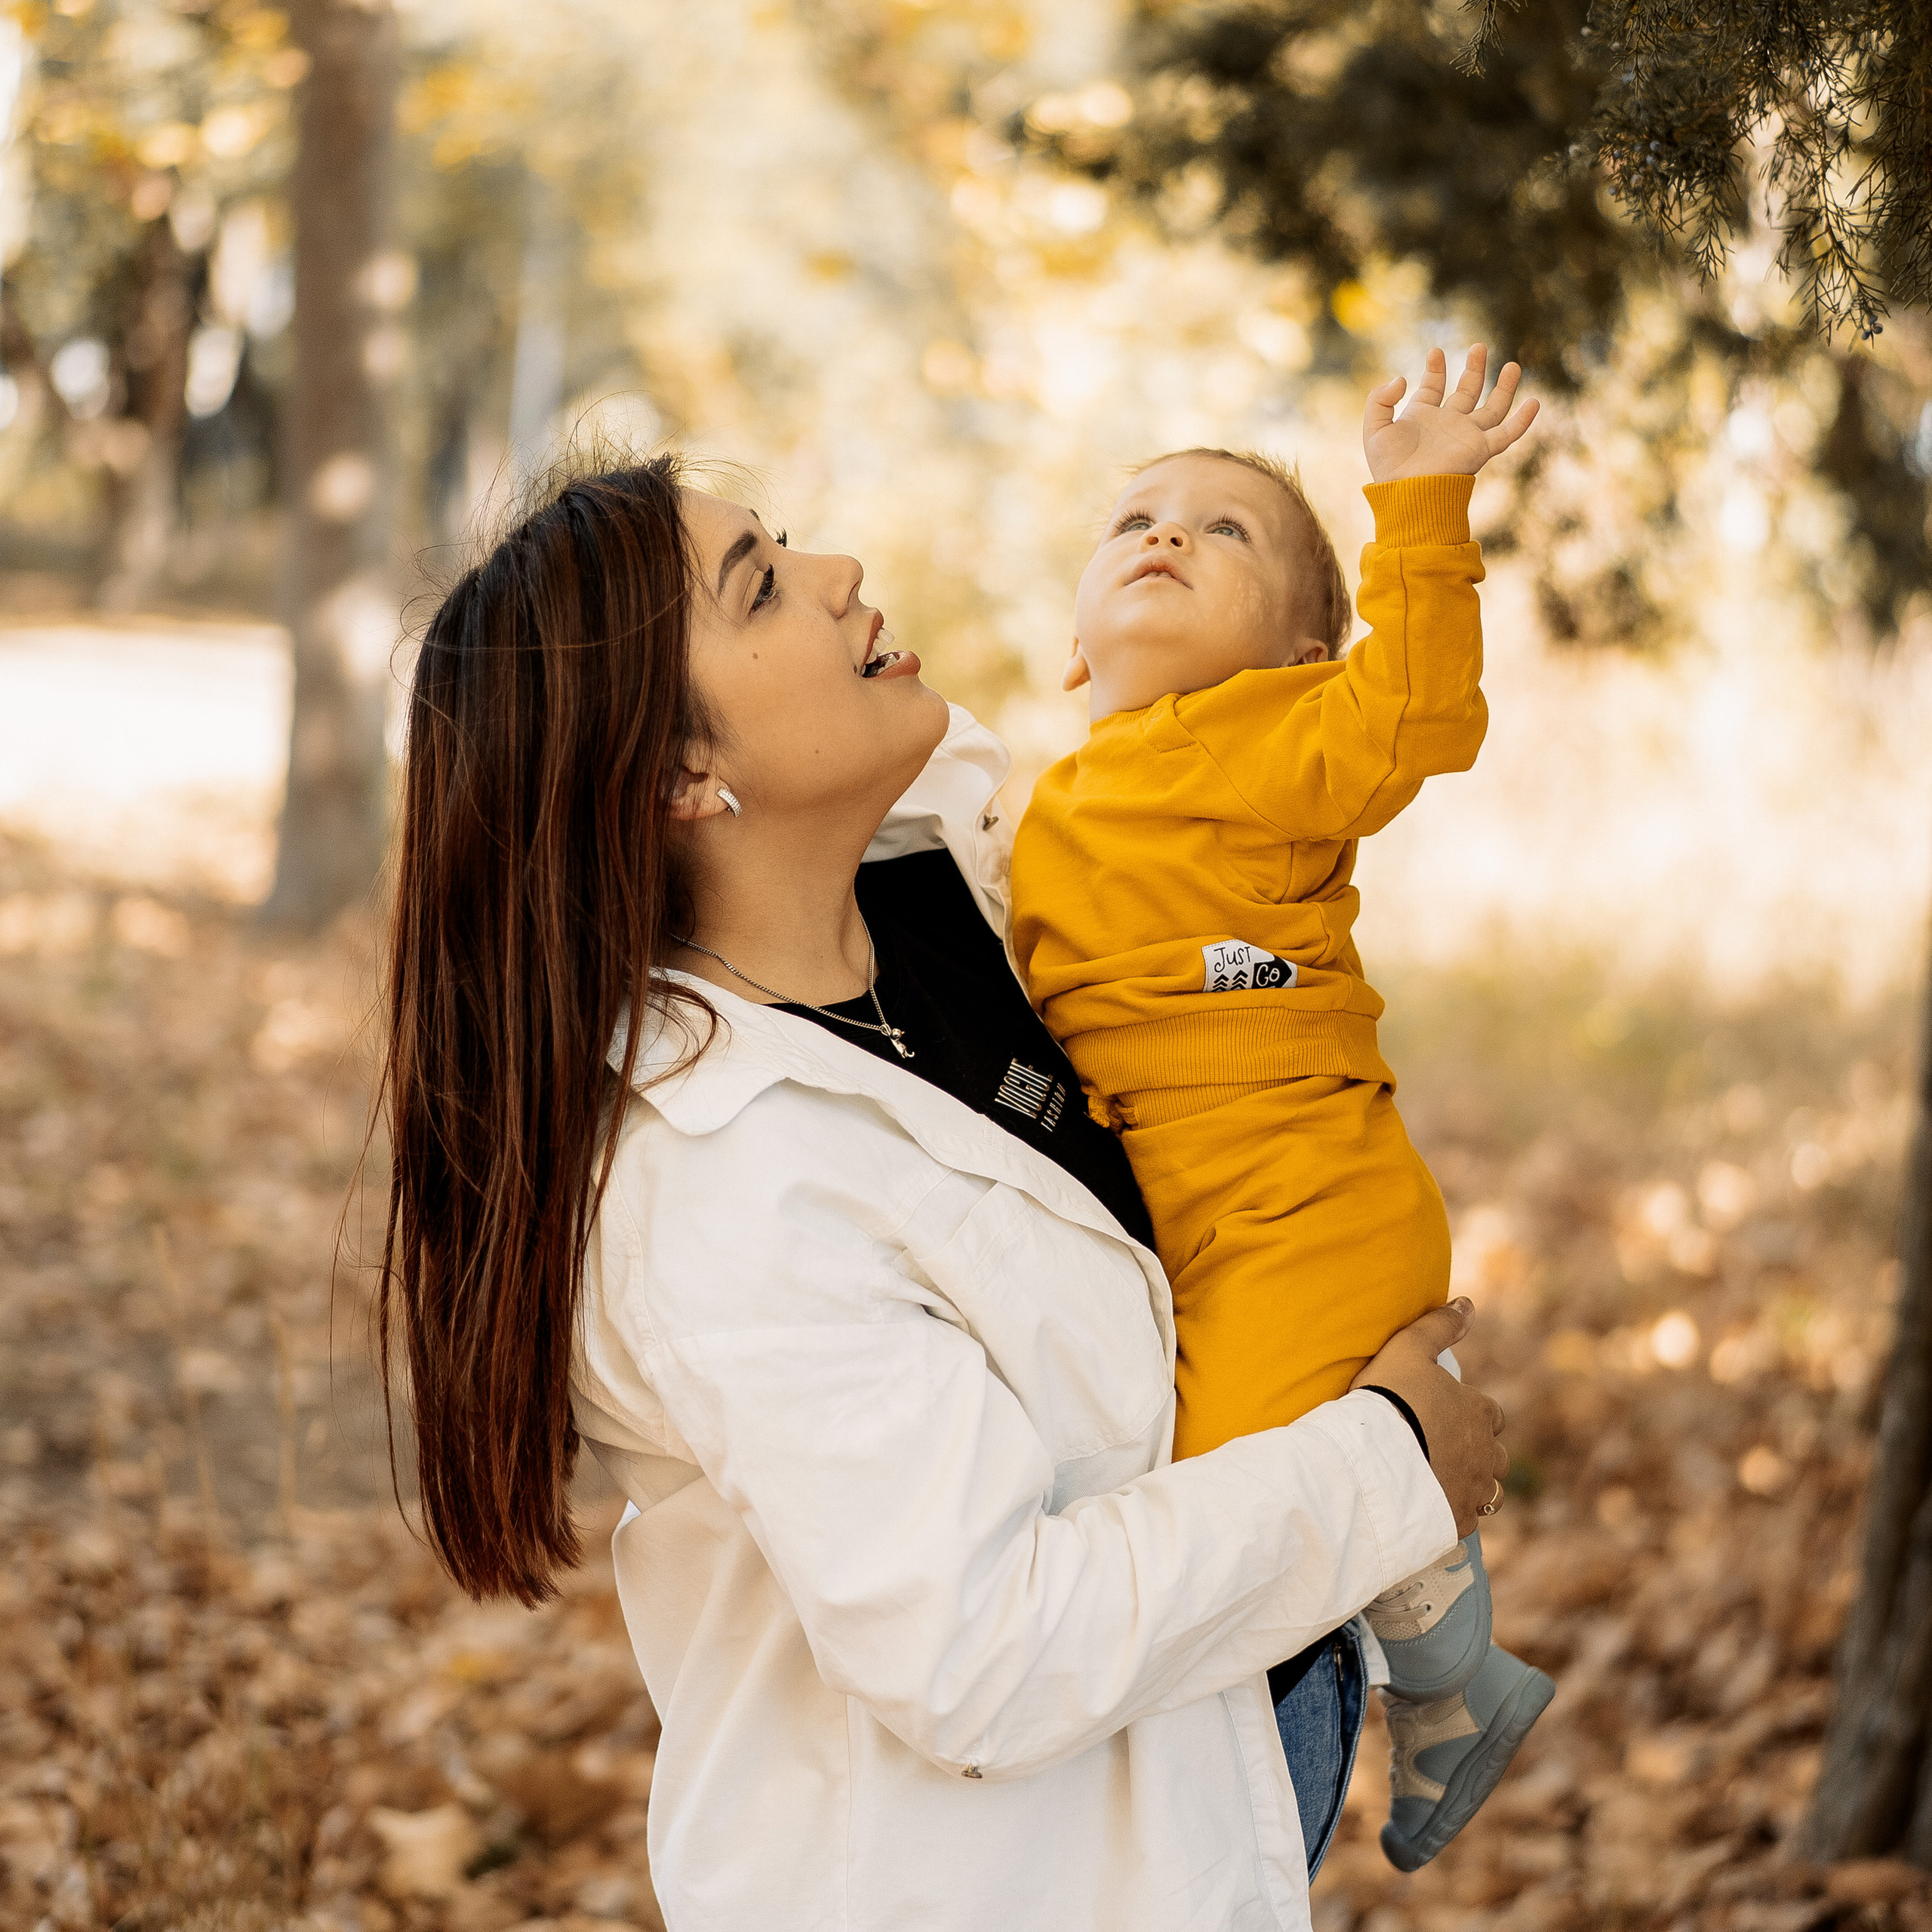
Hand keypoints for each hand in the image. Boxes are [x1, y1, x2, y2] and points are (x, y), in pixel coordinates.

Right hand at [1351, 1298, 1507, 1536]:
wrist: (1375, 1460)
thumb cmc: (1391, 1400)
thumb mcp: (1408, 1349)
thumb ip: (1439, 1326)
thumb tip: (1466, 1303)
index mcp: (1479, 1414)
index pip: (1491, 1415)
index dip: (1474, 1414)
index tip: (1449, 1415)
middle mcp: (1486, 1455)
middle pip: (1497, 1458)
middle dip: (1479, 1454)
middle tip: (1444, 1451)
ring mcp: (1474, 1491)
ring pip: (1487, 1492)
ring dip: (1471, 1485)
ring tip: (1439, 1482)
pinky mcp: (1458, 1522)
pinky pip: (1464, 1521)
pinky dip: (1451, 1513)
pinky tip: (1429, 1508)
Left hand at [1363, 345, 1538, 483]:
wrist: (1406, 492)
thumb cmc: (1388, 466)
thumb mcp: (1374, 428)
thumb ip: (1380, 399)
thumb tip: (1401, 378)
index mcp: (1422, 417)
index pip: (1433, 387)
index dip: (1436, 369)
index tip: (1435, 352)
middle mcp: (1447, 424)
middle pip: (1467, 392)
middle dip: (1474, 369)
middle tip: (1479, 347)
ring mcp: (1466, 436)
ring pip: (1492, 409)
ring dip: (1504, 388)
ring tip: (1512, 366)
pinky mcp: (1479, 450)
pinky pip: (1506, 435)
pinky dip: (1522, 421)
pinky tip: (1534, 403)